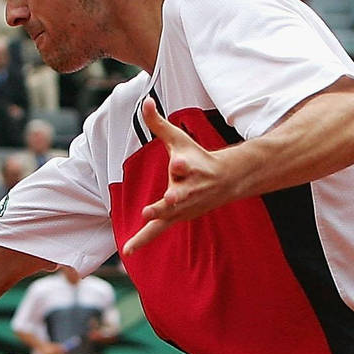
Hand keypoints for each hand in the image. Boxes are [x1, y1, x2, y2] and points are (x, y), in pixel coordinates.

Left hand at [122, 99, 229, 255]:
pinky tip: (126, 250)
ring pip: (170, 212)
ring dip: (159, 214)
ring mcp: (184, 205)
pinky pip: (157, 229)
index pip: (185, 165)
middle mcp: (189, 188)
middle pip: (181, 192)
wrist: (226, 181)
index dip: (182, 164)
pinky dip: (142, 239)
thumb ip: (159, 124)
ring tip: (147, 215)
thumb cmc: (197, 158)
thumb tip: (146, 102)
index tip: (178, 163)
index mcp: (190, 167)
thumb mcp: (179, 140)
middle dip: (175, 195)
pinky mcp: (177, 216)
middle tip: (169, 197)